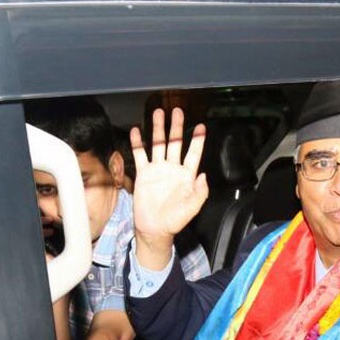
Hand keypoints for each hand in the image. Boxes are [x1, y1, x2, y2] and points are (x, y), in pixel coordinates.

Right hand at [130, 108, 207, 268]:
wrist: (154, 228)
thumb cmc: (175, 220)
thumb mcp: (193, 208)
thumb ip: (200, 192)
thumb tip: (203, 175)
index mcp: (186, 175)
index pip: (194, 153)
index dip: (198, 140)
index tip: (201, 126)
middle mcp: (173, 169)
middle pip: (175, 143)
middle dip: (176, 127)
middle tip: (177, 111)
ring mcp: (158, 170)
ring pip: (158, 144)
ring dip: (158, 129)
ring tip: (157, 113)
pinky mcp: (144, 174)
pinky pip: (140, 155)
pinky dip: (138, 143)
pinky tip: (136, 130)